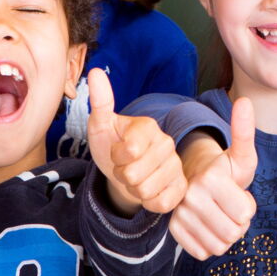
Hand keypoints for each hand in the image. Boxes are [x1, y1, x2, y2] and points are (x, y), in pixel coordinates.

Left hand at [85, 69, 186, 214]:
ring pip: (146, 191)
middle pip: (134, 175)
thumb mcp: (101, 126)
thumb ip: (100, 101)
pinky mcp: (181, 187)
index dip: (116, 157)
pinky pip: (161, 203)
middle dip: (122, 176)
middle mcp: (167, 143)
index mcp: (148, 126)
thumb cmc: (112, 146)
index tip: (117, 152)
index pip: (128, 151)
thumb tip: (95, 72)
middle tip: (125, 167)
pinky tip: (148, 190)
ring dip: (134, 190)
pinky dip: (148, 202)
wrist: (124, 172)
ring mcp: (176, 166)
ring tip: (136, 178)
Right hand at [170, 98, 258, 259]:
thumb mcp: (240, 154)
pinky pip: (203, 252)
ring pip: (219, 246)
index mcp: (209, 178)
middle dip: (238, 223)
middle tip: (229, 206)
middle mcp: (191, 196)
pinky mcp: (174, 231)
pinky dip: (209, 243)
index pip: (246, 214)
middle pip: (234, 233)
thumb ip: (244, 131)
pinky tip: (207, 226)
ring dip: (225, 235)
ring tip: (219, 215)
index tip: (237, 193)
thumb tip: (245, 101)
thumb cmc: (224, 170)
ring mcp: (179, 215)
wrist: (194, 180)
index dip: (247, 207)